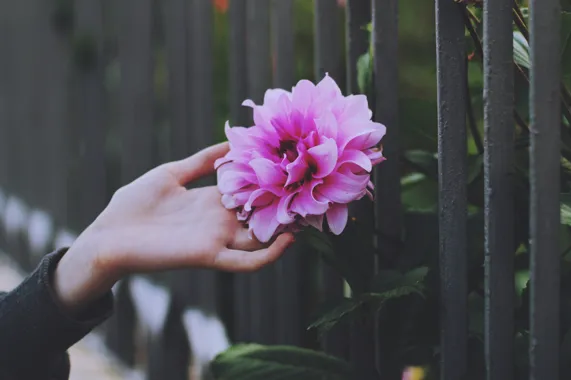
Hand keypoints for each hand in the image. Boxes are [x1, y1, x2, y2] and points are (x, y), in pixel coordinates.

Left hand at [53, 142, 294, 312]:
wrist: (108, 236)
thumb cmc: (133, 205)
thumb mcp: (170, 174)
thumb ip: (201, 161)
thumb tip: (230, 141)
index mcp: (212, 201)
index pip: (251, 192)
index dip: (272, 182)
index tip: (294, 167)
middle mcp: (220, 220)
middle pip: (262, 215)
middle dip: (286, 206)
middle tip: (315, 192)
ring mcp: (217, 239)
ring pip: (262, 238)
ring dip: (286, 229)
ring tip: (310, 215)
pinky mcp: (209, 255)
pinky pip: (246, 262)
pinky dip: (269, 255)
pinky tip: (288, 241)